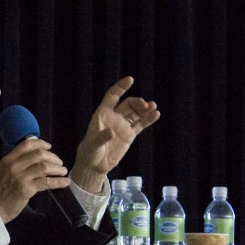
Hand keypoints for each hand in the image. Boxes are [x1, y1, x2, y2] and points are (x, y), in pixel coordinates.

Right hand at [0, 138, 70, 222]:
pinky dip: (59, 181)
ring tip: (63, 172)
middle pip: (39, 155)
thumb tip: (36, 161)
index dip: (41, 144)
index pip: (27, 145)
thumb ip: (16, 164)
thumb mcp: (3, 172)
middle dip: (53, 157)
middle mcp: (14, 165)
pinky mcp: (27, 189)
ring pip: (45, 167)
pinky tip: (65, 182)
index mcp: (8, 159)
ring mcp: (21, 177)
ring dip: (58, 169)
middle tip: (59, 163)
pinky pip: (47, 182)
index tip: (49, 147)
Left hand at [71, 76, 159, 193]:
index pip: (112, 96)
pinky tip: (156, 114)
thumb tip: (111, 132)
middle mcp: (114, 117)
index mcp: (102, 114)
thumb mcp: (92, 145)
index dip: (120, 87)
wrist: (95, 165)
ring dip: (145, 109)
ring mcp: (123, 125)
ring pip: (136, 113)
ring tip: (153, 107)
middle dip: (137, 102)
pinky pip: (141, 124)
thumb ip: (101, 138)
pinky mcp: (130, 135)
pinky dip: (148, 119)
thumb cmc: (89, 152)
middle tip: (145, 106)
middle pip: (128, 104)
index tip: (130, 79)